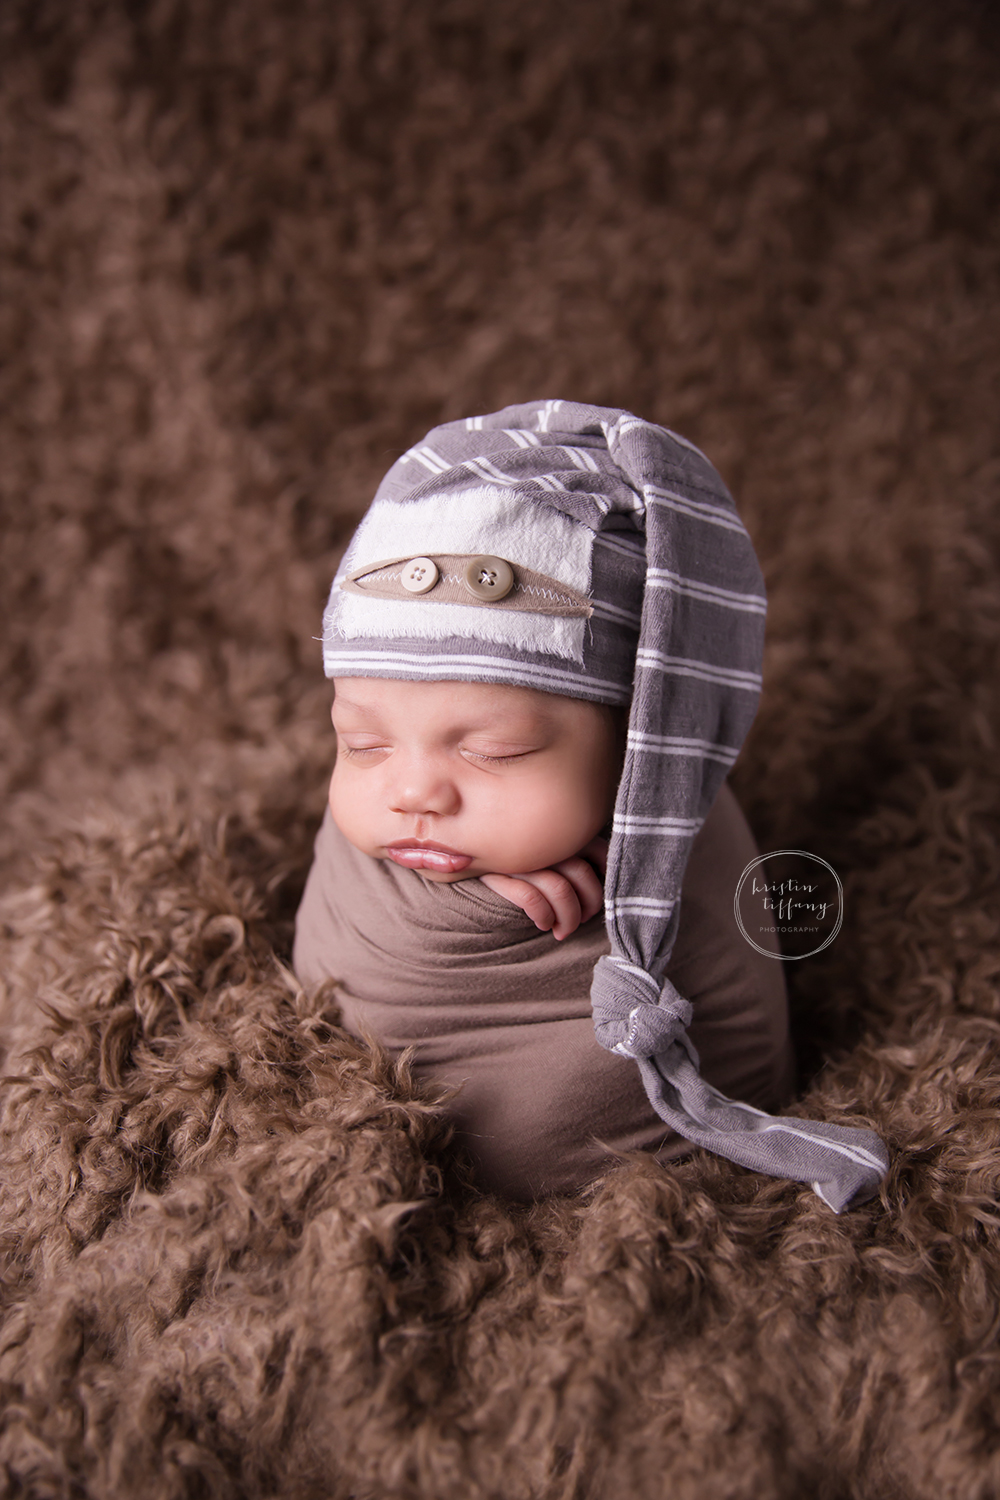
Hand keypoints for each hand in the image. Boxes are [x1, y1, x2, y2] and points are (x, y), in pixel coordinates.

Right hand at [479, 837, 607, 940]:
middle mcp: (544, 839)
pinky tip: (543, 924)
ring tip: (563, 930)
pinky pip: (533, 900)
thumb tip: (601, 878)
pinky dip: (544, 916)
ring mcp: (523, 856)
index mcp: (560, 828)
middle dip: (590, 905)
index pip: (599, 850)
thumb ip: (570, 848)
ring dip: (568, 919)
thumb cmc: (511, 849)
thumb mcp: (543, 843)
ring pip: (562, 891)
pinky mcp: (500, 874)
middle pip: (583, 875)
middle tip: (584, 919)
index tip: (599, 895)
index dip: (605, 877)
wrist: (460, 849)